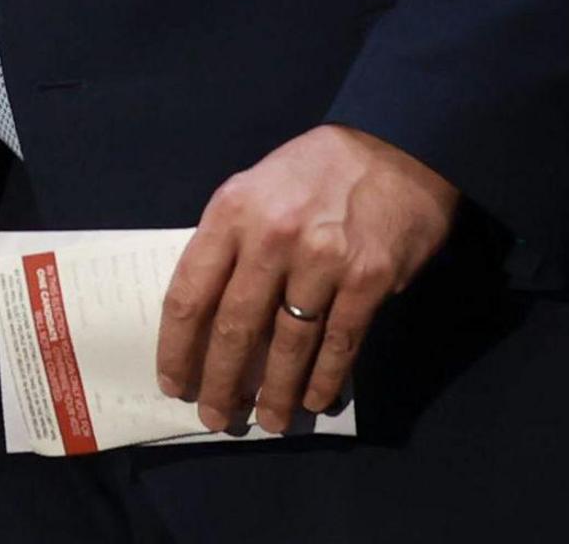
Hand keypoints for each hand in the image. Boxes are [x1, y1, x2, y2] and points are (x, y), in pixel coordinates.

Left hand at [155, 124, 459, 432]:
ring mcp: (322, 261)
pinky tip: (315, 400)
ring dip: (276, 391)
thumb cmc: (313, 170)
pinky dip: (326, 377)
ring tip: (269, 420)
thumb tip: (207, 311)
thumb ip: (228, 242)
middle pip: (234, 328)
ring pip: (288, 344)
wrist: (394, 147)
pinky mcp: (369, 278)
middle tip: (215, 417)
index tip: (173, 381)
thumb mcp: (253, 188)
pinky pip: (340, 342)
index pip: (189, 294)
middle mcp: (271, 238)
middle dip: (221, 381)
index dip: (178, 348)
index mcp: (231, 213)